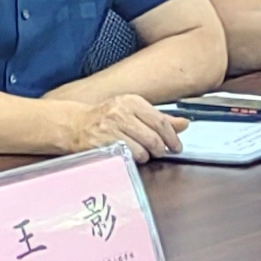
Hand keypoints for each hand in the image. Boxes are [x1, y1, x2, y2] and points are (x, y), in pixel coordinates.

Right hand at [42, 92, 184, 159]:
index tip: (177, 146)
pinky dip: (134, 159)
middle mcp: (121, 113)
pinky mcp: (103, 144)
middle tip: (163, 152)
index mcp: (132, 102)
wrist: (76, 125)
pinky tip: (131, 154)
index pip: (161, 122)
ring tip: (144, 153)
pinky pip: (128, 157)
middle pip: (153, 138)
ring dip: (147, 156)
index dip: (172, 137)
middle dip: (162, 149)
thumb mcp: (133, 111)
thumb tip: (184, 124)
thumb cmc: (107, 118)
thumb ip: (160, 118)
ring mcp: (110, 129)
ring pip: (142, 150)